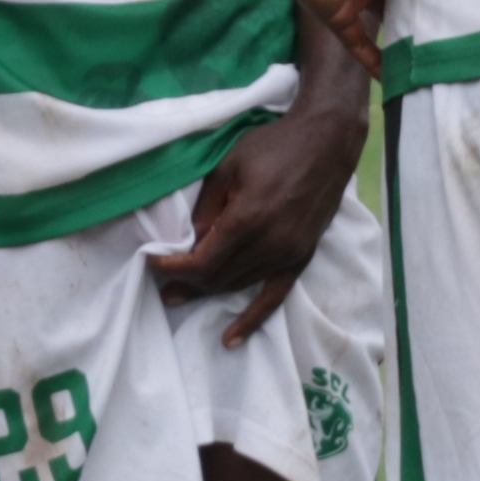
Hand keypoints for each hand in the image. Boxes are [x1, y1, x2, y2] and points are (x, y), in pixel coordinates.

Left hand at [151, 83, 366, 347]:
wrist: (327, 142)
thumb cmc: (274, 146)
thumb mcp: (228, 167)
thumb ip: (208, 208)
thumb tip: (192, 242)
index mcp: (247, 219)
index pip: (201, 260)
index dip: (172, 266)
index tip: (152, 261)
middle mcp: (269, 244)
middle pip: (217, 278)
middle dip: (185, 282)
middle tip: (162, 285)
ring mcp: (287, 254)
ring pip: (238, 287)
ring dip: (208, 294)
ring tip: (180, 297)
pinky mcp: (301, 258)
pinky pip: (274, 297)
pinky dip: (252, 320)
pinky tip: (231, 338)